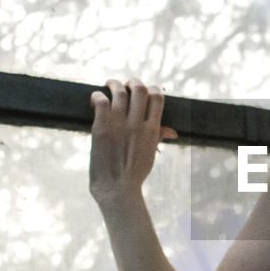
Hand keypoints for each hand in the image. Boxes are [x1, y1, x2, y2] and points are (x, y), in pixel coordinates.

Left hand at [89, 77, 178, 206]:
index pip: (157, 97)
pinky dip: (98, 95)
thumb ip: (158, 136)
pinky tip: (96, 98)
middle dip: (133, 82)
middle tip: (126, 84)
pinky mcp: (101, 127)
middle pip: (139, 89)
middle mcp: (137, 124)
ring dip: (114, 84)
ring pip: (119, 91)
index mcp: (152, 129)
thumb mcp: (150, 154)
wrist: (117, 188)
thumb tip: (173, 131)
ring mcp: (119, 124)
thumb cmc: (134, 173)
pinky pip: (101, 101)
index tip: (146, 89)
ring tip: (109, 84)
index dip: (152, 88)